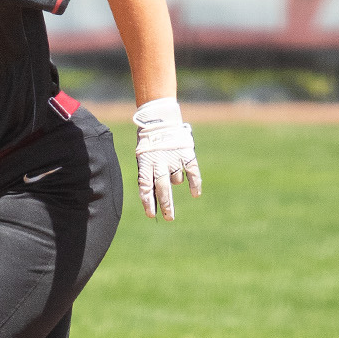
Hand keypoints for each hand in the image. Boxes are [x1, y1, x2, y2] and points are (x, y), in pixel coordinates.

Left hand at [131, 97, 200, 219]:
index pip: (146, 187)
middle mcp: (159, 162)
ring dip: (175, 184)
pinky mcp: (186, 154)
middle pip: (162, 188)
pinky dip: (195, 183)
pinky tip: (195, 194)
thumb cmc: (149, 143)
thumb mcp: (143, 158)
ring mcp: (173, 158)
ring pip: (176, 180)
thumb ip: (148, 175)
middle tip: (169, 218)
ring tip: (172, 185)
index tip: (151, 215)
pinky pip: (192, 172)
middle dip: (165, 205)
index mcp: (146, 163)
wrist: (159, 119)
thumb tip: (153, 198)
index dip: (148, 202)